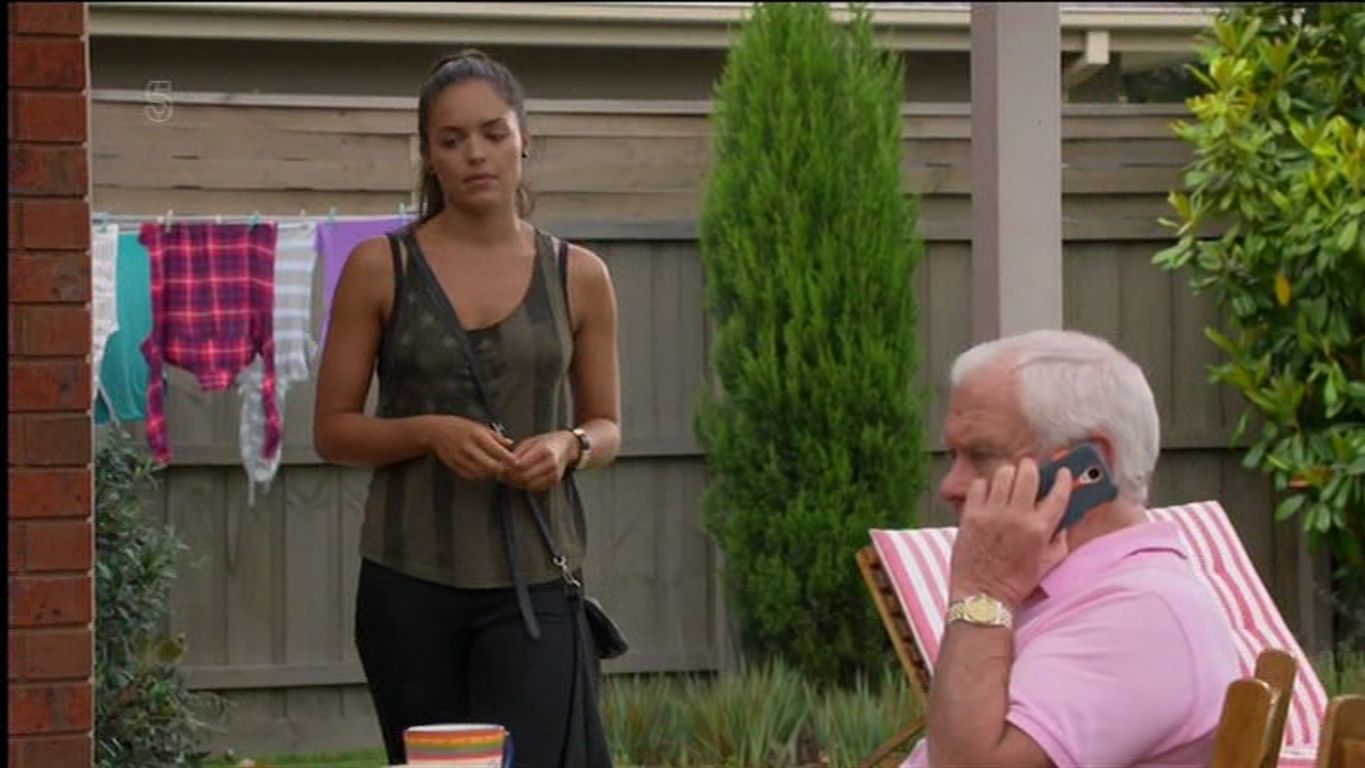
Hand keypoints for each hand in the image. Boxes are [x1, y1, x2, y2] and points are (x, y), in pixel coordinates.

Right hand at [422, 415, 514, 480]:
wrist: (437, 431)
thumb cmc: (460, 427)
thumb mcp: (480, 427)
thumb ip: (496, 437)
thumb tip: (510, 444)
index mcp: (477, 435)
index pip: (497, 450)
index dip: (508, 459)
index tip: (516, 462)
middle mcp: (469, 448)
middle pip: (490, 465)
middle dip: (500, 470)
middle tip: (506, 469)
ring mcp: (461, 458)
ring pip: (481, 473)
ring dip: (490, 474)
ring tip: (494, 469)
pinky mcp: (455, 466)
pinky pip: (471, 476)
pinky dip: (479, 476)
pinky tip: (482, 470)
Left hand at [502, 431, 575, 492]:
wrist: (566, 447)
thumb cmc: (546, 442)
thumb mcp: (530, 442)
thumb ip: (517, 453)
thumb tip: (504, 464)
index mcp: (544, 451)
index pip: (520, 465)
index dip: (508, 468)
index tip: (501, 467)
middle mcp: (551, 464)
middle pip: (524, 477)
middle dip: (510, 478)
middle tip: (502, 474)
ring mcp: (554, 474)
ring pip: (528, 485)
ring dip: (516, 483)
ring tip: (510, 477)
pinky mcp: (554, 482)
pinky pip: (535, 488)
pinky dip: (525, 485)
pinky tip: (520, 479)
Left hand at [948, 459, 1072, 609]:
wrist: (982, 595)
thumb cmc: (1016, 582)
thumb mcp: (1048, 563)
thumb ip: (1059, 538)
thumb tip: (1063, 517)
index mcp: (1040, 529)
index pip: (1058, 493)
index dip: (1064, 478)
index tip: (1063, 472)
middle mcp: (1017, 517)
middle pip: (1028, 473)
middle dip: (1031, 468)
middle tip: (1030, 470)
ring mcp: (992, 514)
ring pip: (1003, 474)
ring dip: (1009, 474)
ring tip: (1009, 481)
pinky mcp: (971, 514)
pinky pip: (979, 485)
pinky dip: (985, 486)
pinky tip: (988, 494)